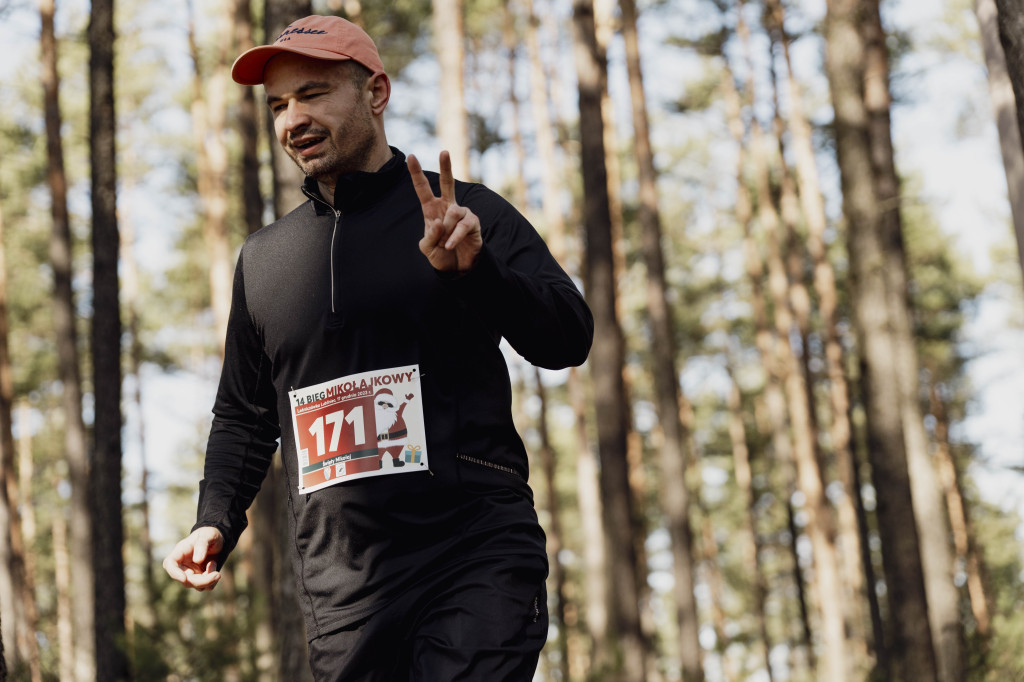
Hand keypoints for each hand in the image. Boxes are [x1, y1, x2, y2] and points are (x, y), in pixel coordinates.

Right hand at [162, 526, 223, 591]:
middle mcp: (183, 565)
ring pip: (196, 586)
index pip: (170, 564)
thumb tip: (197, 560)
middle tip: (218, 574)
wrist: (218, 540)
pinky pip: (206, 586)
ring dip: (209, 579)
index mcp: (180, 552)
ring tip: (214, 563)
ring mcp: (191, 573)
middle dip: (202, 580)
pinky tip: (214, 567)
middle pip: (186, 580)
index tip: (184, 578)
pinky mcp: (200, 578)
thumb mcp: (207, 535)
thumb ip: (202, 545)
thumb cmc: (209, 534)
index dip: (174, 573)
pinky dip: (213, 580)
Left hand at [408, 151, 482, 272]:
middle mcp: (447, 207)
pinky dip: (454, 237)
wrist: (458, 268)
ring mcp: (461, 213)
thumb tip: (439, 221)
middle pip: (447, 182)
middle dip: (446, 166)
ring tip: (445, 243)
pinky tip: (450, 245)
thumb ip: (429, 236)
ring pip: (453, 212)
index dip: (417, 173)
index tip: (411, 157)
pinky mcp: (473, 222)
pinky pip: (462, 225)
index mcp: (432, 209)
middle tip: (444, 151)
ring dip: (446, 229)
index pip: (423, 189)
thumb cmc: (441, 254)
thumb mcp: (427, 248)